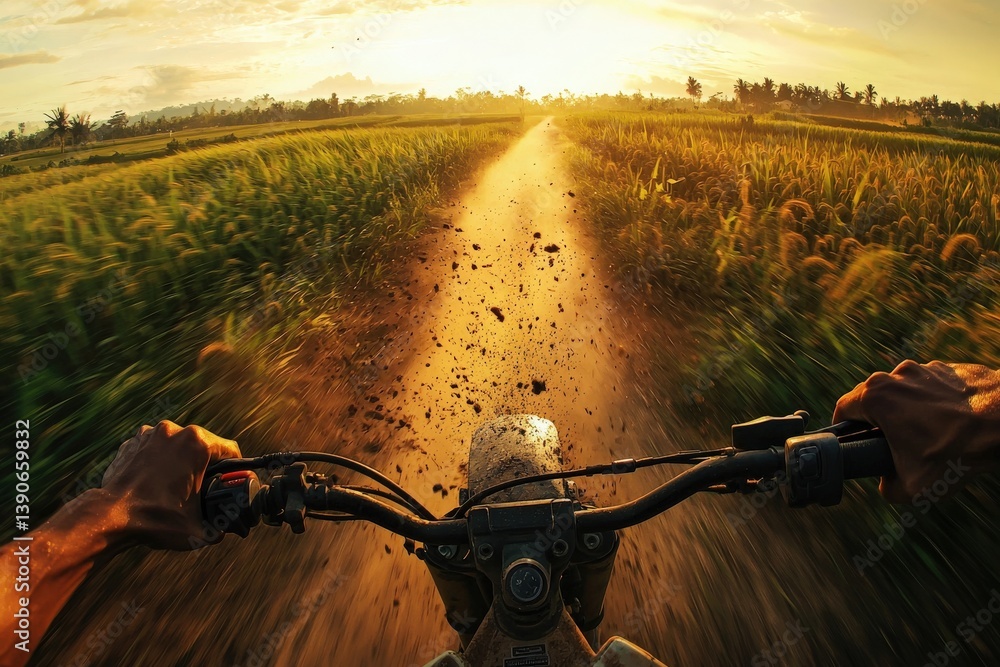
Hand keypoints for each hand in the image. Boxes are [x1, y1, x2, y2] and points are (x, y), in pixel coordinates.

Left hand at [102, 420, 241, 549]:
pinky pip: (154, 448)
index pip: (230, 450)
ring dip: (180, 460)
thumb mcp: (197, 530)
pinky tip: (155, 482)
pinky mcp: (132, 442)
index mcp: (197, 444)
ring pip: (177, 445)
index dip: (235, 468)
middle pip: (203, 445)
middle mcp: (175, 431)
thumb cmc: (154, 519)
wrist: (110, 517)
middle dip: (205, 464)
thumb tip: (224, 531)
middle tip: (203, 488)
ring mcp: (150, 434)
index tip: (230, 480)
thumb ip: (218, 529)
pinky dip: (158, 461)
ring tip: (176, 485)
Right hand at [833, 360, 999, 502]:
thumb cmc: (957, 452)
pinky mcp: (949, 369)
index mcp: (876, 397)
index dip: (844, 429)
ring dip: (908, 412)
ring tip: (929, 437)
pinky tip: (951, 425)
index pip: (843, 409)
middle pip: (872, 398)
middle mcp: (895, 375)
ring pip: (903, 392)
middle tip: (894, 446)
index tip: (853, 442)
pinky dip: (934, 404)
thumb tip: (886, 484)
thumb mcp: (914, 486)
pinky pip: (930, 388)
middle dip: (878, 421)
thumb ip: (886, 488)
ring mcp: (924, 368)